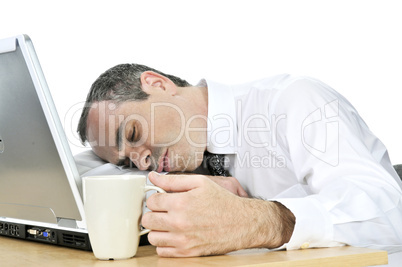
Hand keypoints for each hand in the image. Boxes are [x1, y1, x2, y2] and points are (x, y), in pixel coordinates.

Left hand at [142, 172, 293, 256]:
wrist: (242, 223)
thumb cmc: (223, 202)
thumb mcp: (200, 183)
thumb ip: (174, 180)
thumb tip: (153, 177)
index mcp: (181, 203)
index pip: (151, 201)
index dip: (156, 198)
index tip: (162, 199)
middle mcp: (179, 222)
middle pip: (148, 219)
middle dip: (154, 213)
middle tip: (164, 211)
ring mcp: (182, 239)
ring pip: (152, 237)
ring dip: (157, 229)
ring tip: (168, 223)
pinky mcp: (186, 252)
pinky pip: (161, 251)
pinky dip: (164, 243)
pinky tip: (174, 234)